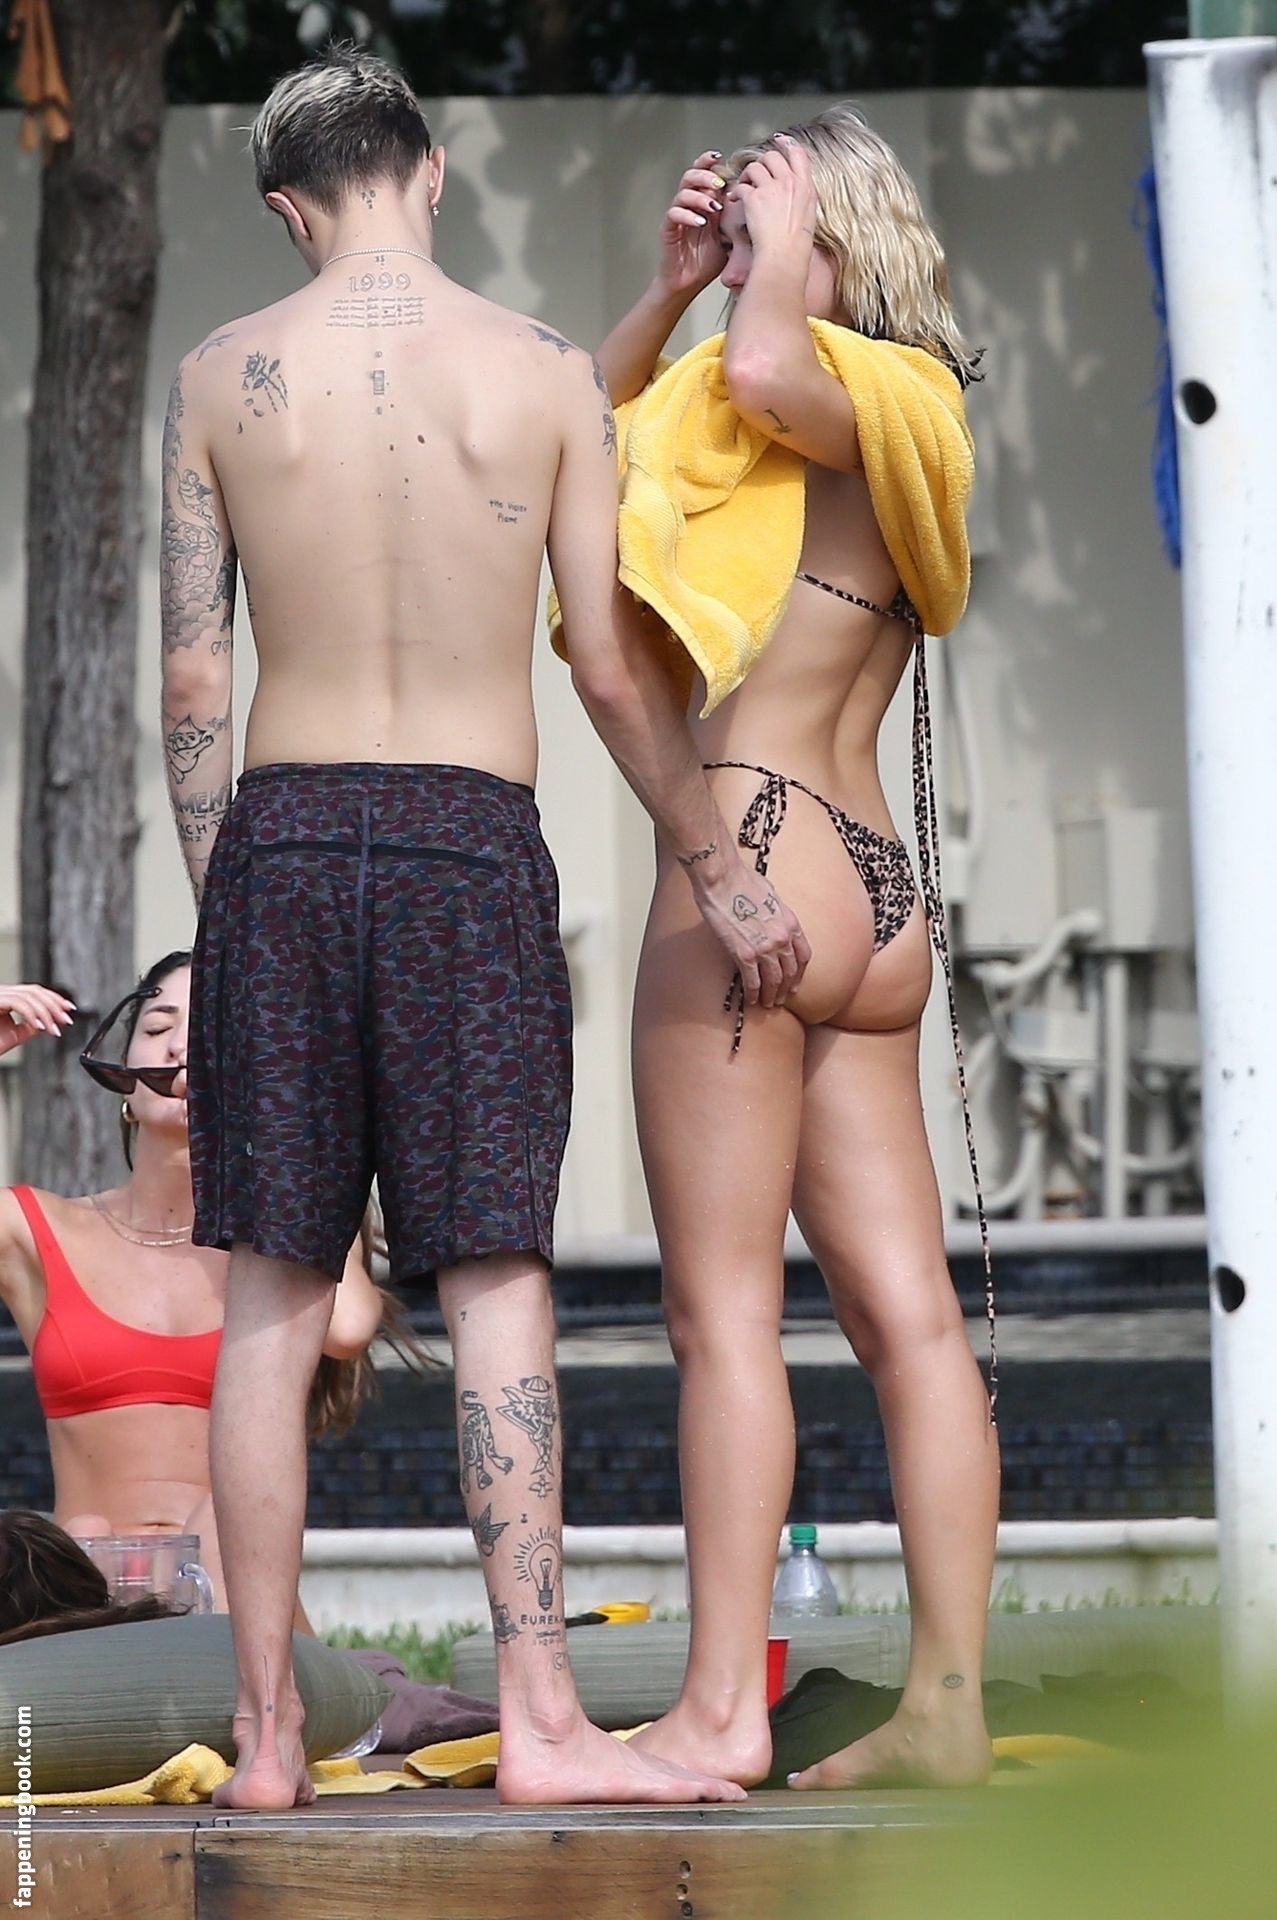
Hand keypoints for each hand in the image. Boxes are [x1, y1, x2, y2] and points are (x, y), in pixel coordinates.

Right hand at [0, 984, 76, 1058]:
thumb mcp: (14, 1035)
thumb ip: (30, 1026)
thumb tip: (49, 1022)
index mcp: (6, 998)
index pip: (34, 992)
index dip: (54, 999)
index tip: (69, 1009)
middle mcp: (1, 993)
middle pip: (34, 991)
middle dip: (54, 1005)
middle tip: (66, 1020)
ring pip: (29, 996)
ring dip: (46, 1013)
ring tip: (54, 1029)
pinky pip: (18, 1003)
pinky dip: (32, 1015)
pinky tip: (40, 1027)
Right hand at [656, 151, 729, 297]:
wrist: (690, 282)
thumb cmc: (708, 260)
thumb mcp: (729, 235)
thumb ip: (736, 216)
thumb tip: (757, 199)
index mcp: (704, 201)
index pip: (704, 174)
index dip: (708, 162)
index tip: (720, 157)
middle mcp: (689, 205)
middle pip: (691, 176)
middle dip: (706, 176)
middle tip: (719, 184)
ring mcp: (677, 216)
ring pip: (682, 193)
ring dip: (699, 196)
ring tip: (713, 207)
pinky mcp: (668, 229)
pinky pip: (673, 214)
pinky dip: (687, 215)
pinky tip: (700, 222)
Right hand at [686, 856, 811, 1008]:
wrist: (722, 877)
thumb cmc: (741, 879)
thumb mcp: (769, 894)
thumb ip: (774, 911)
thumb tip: (769, 915)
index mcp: (790, 922)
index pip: (803, 955)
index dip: (799, 973)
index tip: (794, 982)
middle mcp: (782, 938)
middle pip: (789, 972)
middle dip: (785, 988)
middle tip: (780, 999)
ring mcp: (764, 948)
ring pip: (773, 980)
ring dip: (771, 995)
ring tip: (767, 1004)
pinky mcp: (744, 954)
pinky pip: (753, 981)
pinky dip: (753, 993)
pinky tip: (751, 999)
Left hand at [730, 135, 816, 265]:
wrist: (785, 257)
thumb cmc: (796, 246)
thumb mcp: (809, 216)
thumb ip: (802, 197)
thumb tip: (796, 192)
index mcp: (805, 186)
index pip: (798, 153)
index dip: (786, 144)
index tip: (779, 141)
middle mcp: (789, 182)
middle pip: (773, 156)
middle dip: (762, 163)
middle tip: (756, 174)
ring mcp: (772, 188)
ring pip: (755, 167)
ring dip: (747, 176)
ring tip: (744, 187)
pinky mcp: (754, 198)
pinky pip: (741, 186)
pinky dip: (736, 192)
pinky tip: (735, 200)